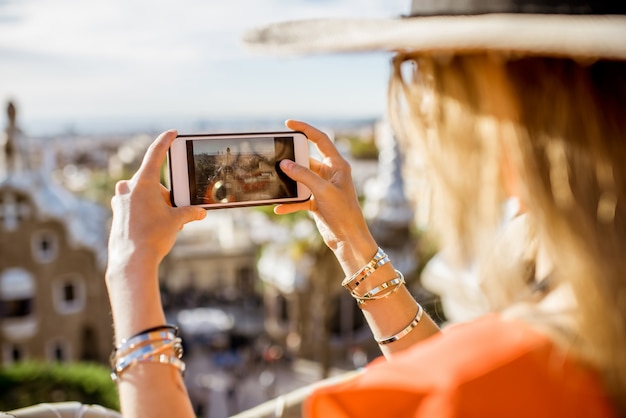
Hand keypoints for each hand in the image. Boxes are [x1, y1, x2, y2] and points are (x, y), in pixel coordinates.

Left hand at [107, 130, 205, 272]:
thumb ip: (190, 212)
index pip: (155, 154)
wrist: (131, 261)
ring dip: (157, 206)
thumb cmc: (153, 238)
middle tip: (175, 213)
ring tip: (163, 226)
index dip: (165, 141)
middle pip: (154, 183)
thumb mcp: (176, 221)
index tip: (172, 133)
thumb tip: (200, 212)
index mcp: (143, 183)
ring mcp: (120, 201)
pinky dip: (147, 213)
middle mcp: (127, 188)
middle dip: (167, 197)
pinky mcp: (117, 213)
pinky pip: (136, 206)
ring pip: (145, 196)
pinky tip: (151, 230)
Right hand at [275, 120, 377, 273]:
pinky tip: (280, 207)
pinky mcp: (316, 202)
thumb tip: (284, 164)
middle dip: (292, 159)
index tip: (288, 124)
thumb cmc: (344, 212)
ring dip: (289, 182)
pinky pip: (299, 198)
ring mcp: (323, 188)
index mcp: (337, 165)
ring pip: (301, 179)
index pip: (320, 140)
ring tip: (275, 180)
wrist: (348, 239)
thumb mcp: (323, 191)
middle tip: (276, 156)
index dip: (305, 129)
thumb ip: (303, 175)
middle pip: (307, 159)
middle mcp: (330, 174)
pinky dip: (290, 202)